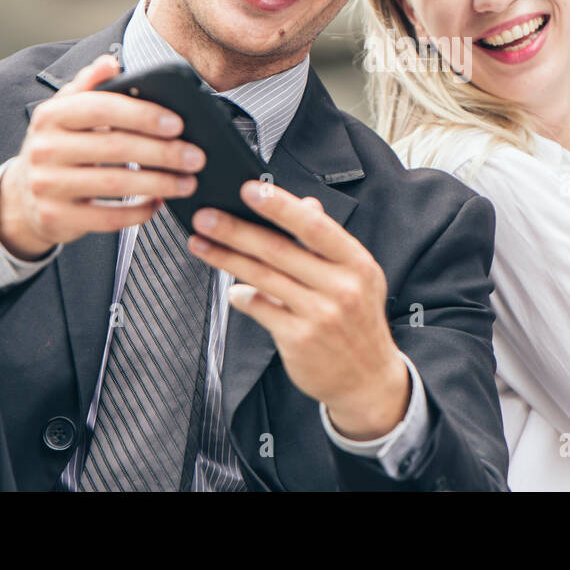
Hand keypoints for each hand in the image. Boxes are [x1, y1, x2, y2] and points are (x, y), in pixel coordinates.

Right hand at [0, 54, 206, 258]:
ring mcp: (47, 186)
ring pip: (114, 184)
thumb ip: (90, 85)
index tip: (178, 124)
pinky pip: (106, 219)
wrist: (23, 195)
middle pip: (115, 147)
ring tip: (188, 183)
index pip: (101, 108)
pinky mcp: (55, 218)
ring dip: (159, 184)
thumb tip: (111, 62)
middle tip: (195, 157)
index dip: (142, 115)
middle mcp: (44, 149)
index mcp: (52, 115)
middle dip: (163, 152)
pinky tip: (158, 204)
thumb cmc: (60, 146)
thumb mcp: (66, 112)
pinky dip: (138, 212)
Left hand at [186, 180, 409, 439]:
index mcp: (357, 263)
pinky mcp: (299, 339)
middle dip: (236, 230)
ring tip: (201, 244)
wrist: (368, 379)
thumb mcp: (356, 276)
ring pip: (262, 278)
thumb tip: (305, 204)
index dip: (279, 206)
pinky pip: (260, 309)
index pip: (314, 226)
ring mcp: (320, 314)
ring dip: (226, 258)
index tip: (248, 190)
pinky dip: (241, 296)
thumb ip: (327, 242)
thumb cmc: (358, 320)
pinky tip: (232, 290)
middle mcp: (341, 287)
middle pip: (278, 250)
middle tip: (206, 216)